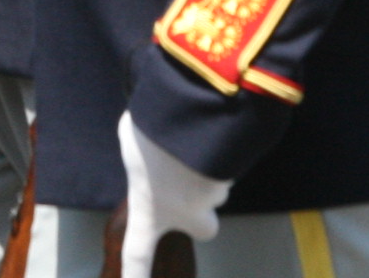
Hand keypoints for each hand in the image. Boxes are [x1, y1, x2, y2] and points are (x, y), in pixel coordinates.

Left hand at [117, 113, 230, 277]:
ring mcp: (215, 193)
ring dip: (206, 158)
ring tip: (191, 131)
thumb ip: (143, 155)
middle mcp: (187, 211)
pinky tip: (210, 122)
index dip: (136, 276)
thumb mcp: (131, 139)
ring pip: (215, 176)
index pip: (137, 253)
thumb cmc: (153, 128)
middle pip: (205, 226)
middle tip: (190, 182)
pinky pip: (228, 151)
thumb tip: (158, 146)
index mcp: (150, 208)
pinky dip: (221, 141)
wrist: (192, 108)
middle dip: (203, 209)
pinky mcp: (237, 170)